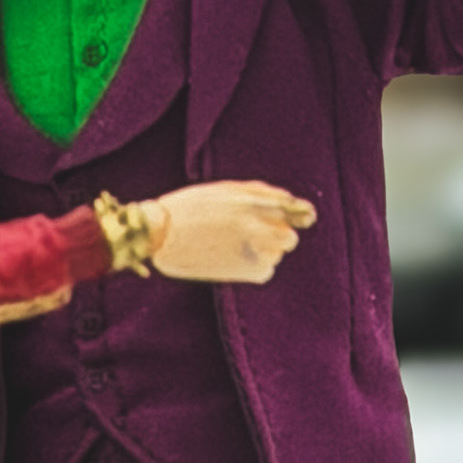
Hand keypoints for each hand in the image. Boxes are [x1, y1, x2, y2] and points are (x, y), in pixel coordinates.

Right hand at [142, 181, 315, 283]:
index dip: (301, 214)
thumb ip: (261, 194)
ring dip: (261, 251)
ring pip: (276, 254)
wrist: (161, 235)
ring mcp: (260, 250)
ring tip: (228, 245)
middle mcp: (262, 225)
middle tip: (250, 234)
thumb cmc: (191, 207)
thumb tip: (293, 203)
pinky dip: (253, 266)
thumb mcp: (226, 190)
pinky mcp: (253, 272)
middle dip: (277, 235)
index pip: (295, 209)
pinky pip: (265, 270)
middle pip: (289, 237)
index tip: (301, 217)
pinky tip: (228, 259)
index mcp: (256, 202)